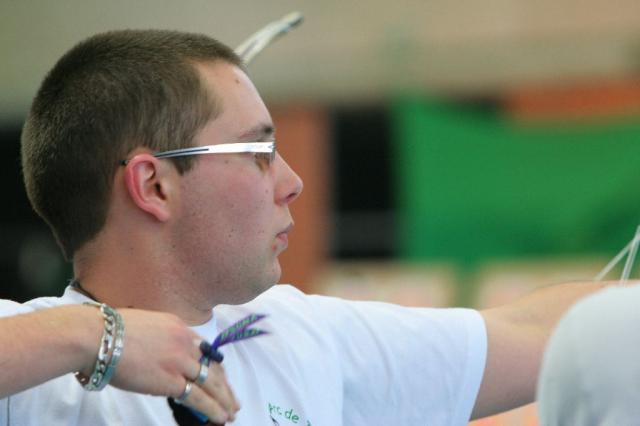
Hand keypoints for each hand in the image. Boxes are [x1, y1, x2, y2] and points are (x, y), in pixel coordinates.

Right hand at [101, 309, 238, 422]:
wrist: (99, 336)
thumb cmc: (109, 331)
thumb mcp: (146, 325)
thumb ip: (160, 338)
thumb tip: (161, 354)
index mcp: (179, 327)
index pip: (205, 351)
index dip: (215, 368)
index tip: (221, 379)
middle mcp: (185, 342)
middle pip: (212, 367)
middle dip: (225, 386)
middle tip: (233, 400)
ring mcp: (180, 361)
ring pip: (210, 383)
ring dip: (223, 400)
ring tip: (231, 412)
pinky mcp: (171, 380)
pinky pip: (198, 398)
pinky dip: (212, 409)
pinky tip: (220, 417)